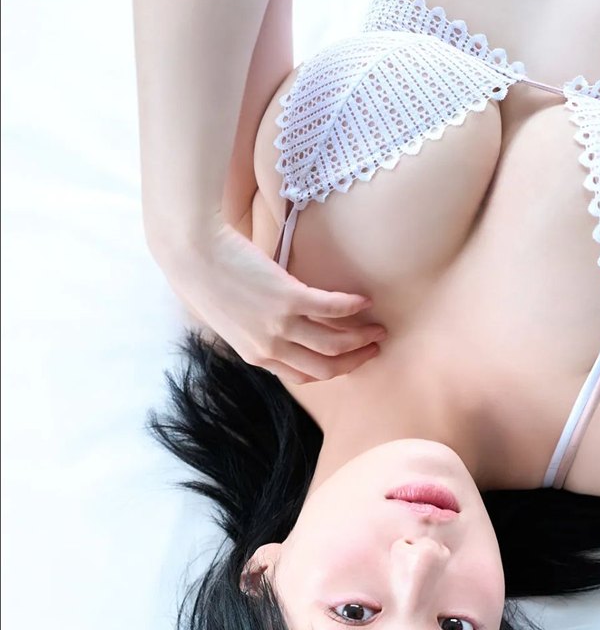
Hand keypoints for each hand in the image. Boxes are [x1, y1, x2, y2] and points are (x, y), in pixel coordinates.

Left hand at [161, 220, 386, 383]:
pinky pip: (330, 308)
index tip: (349, 361)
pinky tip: (364, 300)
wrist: (191, 252)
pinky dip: (351, 307)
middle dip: (355, 360)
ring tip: (378, 328)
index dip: (333, 371)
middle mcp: (270, 346)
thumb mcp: (227, 320)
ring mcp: (280, 324)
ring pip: (333, 343)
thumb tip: (275, 328)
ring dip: (361, 338)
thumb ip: (253, 332)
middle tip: (375, 348)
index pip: (305, 376)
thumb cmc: (203, 280)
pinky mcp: (287, 297)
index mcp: (257, 356)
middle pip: (326, 367)